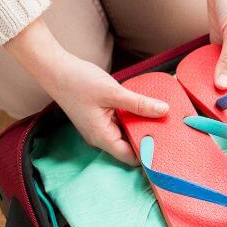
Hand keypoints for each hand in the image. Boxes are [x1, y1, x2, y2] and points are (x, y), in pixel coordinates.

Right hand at [5, 18, 166, 163]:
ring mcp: (100, 127)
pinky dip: (133, 117)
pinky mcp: (100, 117)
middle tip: (172, 129)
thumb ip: (139, 103)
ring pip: (126, 133)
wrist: (55, 69)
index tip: (169, 145)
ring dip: (142, 126)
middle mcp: (101, 137)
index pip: (131, 157)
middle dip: (149, 139)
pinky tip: (147, 108)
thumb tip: (164, 110)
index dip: (149, 154)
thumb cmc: (78, 82)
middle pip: (130, 146)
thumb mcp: (113, 92)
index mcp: (102, 137)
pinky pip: (121, 123)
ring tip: (164, 118)